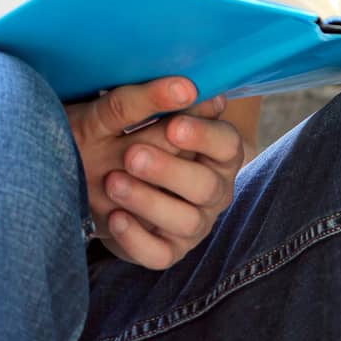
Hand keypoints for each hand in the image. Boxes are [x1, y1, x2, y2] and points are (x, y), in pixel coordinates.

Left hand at [64, 76, 244, 270]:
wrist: (115, 178)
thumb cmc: (143, 135)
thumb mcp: (153, 116)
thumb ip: (171, 104)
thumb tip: (188, 85)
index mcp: (220, 152)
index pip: (227, 144)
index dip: (203, 135)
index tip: (173, 124)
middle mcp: (215, 190)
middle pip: (205, 186)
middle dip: (168, 171)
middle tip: (131, 155)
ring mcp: (195, 225)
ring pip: (184, 221)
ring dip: (148, 201)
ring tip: (113, 181)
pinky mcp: (168, 252)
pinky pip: (158, 255)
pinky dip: (136, 239)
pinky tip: (114, 218)